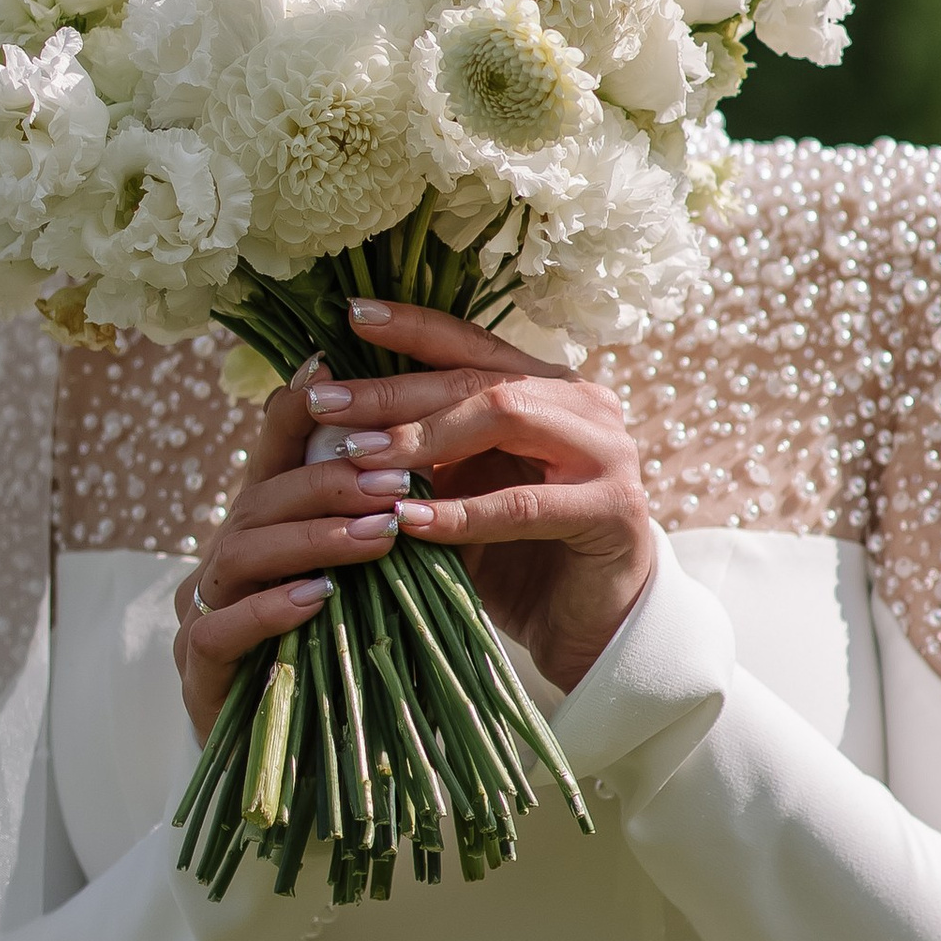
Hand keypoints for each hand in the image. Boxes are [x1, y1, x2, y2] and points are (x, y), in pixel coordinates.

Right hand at [172, 357, 414, 739]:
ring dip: (313, 537)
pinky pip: (221, 628)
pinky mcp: (198, 673)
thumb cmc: (354, 672)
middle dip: (329, 480)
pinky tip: (321, 599)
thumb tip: (448, 456)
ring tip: (377, 534)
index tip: (340, 368)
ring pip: (239, 552)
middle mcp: (225, 562)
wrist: (319, 779)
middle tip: (396, 477)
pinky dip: (272, 609)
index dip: (301, 408)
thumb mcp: (380, 588)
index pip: (273, 451)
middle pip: (260, 496)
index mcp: (265, 528)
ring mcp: (203, 614)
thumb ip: (389, 526)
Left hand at [303, 297, 655, 696]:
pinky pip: (523, 506)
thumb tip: (335, 424)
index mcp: (549, 387)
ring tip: (359, 455)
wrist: (591, 625)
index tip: (352, 315)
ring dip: (423, 438)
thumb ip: (425, 454)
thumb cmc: (520, 553)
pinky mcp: (613, 510)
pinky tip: (410, 520)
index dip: (414, 328)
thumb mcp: (465, 491)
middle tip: (327, 403)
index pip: (475, 343)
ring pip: (505, 421)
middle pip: (480, 380)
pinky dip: (462, 513)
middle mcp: (584, 404)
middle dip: (396, 391)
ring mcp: (606, 452)